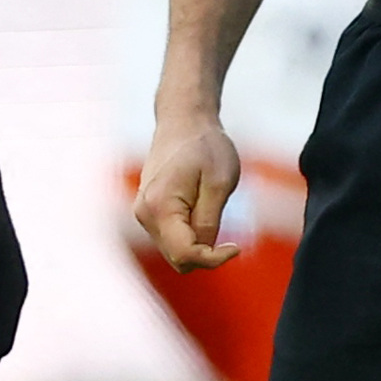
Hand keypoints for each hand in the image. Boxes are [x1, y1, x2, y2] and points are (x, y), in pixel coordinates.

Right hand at [135, 106, 242, 271]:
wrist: (183, 121)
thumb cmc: (205, 146)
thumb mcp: (219, 184)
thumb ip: (209, 221)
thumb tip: (204, 250)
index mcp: (159, 207)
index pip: (184, 255)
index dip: (213, 260)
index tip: (236, 247)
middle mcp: (145, 214)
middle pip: (178, 259)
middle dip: (205, 254)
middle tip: (230, 233)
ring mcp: (145, 214)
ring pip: (175, 251)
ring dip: (198, 244)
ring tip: (213, 210)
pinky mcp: (150, 211)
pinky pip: (172, 238)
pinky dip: (191, 236)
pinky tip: (203, 210)